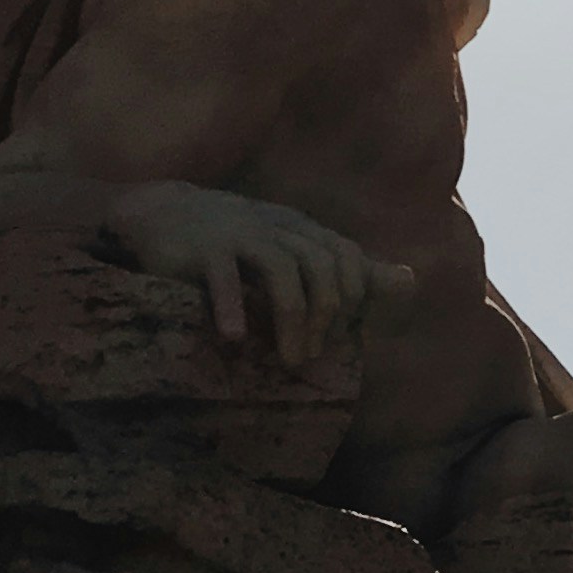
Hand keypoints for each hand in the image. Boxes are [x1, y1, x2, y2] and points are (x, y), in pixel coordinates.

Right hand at [102, 181, 409, 365]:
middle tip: (311, 359)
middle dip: (325, 316)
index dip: (352, 298)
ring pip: (281, 271)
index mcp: (303, 230)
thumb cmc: (239, 241)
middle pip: (321, 266)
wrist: (160, 213)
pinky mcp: (201, 249)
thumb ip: (351, 268)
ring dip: (291, 320)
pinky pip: (222, 277)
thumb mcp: (298, 249)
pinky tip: (235, 340)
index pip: (346, 257)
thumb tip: (411, 281)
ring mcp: (239, 234)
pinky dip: (232, 307)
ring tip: (288, 359)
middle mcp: (277, 227)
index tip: (339, 338)